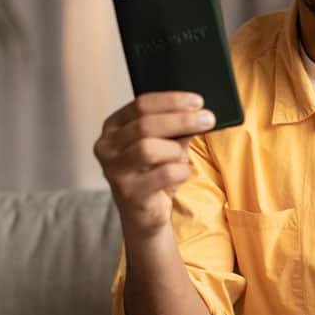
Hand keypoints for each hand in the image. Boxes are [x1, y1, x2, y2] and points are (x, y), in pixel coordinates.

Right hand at [93, 92, 216, 236]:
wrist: (144, 213)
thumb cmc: (153, 172)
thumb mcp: (165, 144)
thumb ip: (176, 129)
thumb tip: (198, 113)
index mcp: (113, 127)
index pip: (141, 104)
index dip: (172, 100)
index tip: (198, 101)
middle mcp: (107, 147)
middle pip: (144, 125)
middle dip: (181, 120)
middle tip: (208, 119)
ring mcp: (114, 171)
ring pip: (148, 149)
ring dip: (175, 150)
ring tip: (183, 157)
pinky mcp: (128, 193)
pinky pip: (162, 174)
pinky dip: (180, 171)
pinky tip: (181, 173)